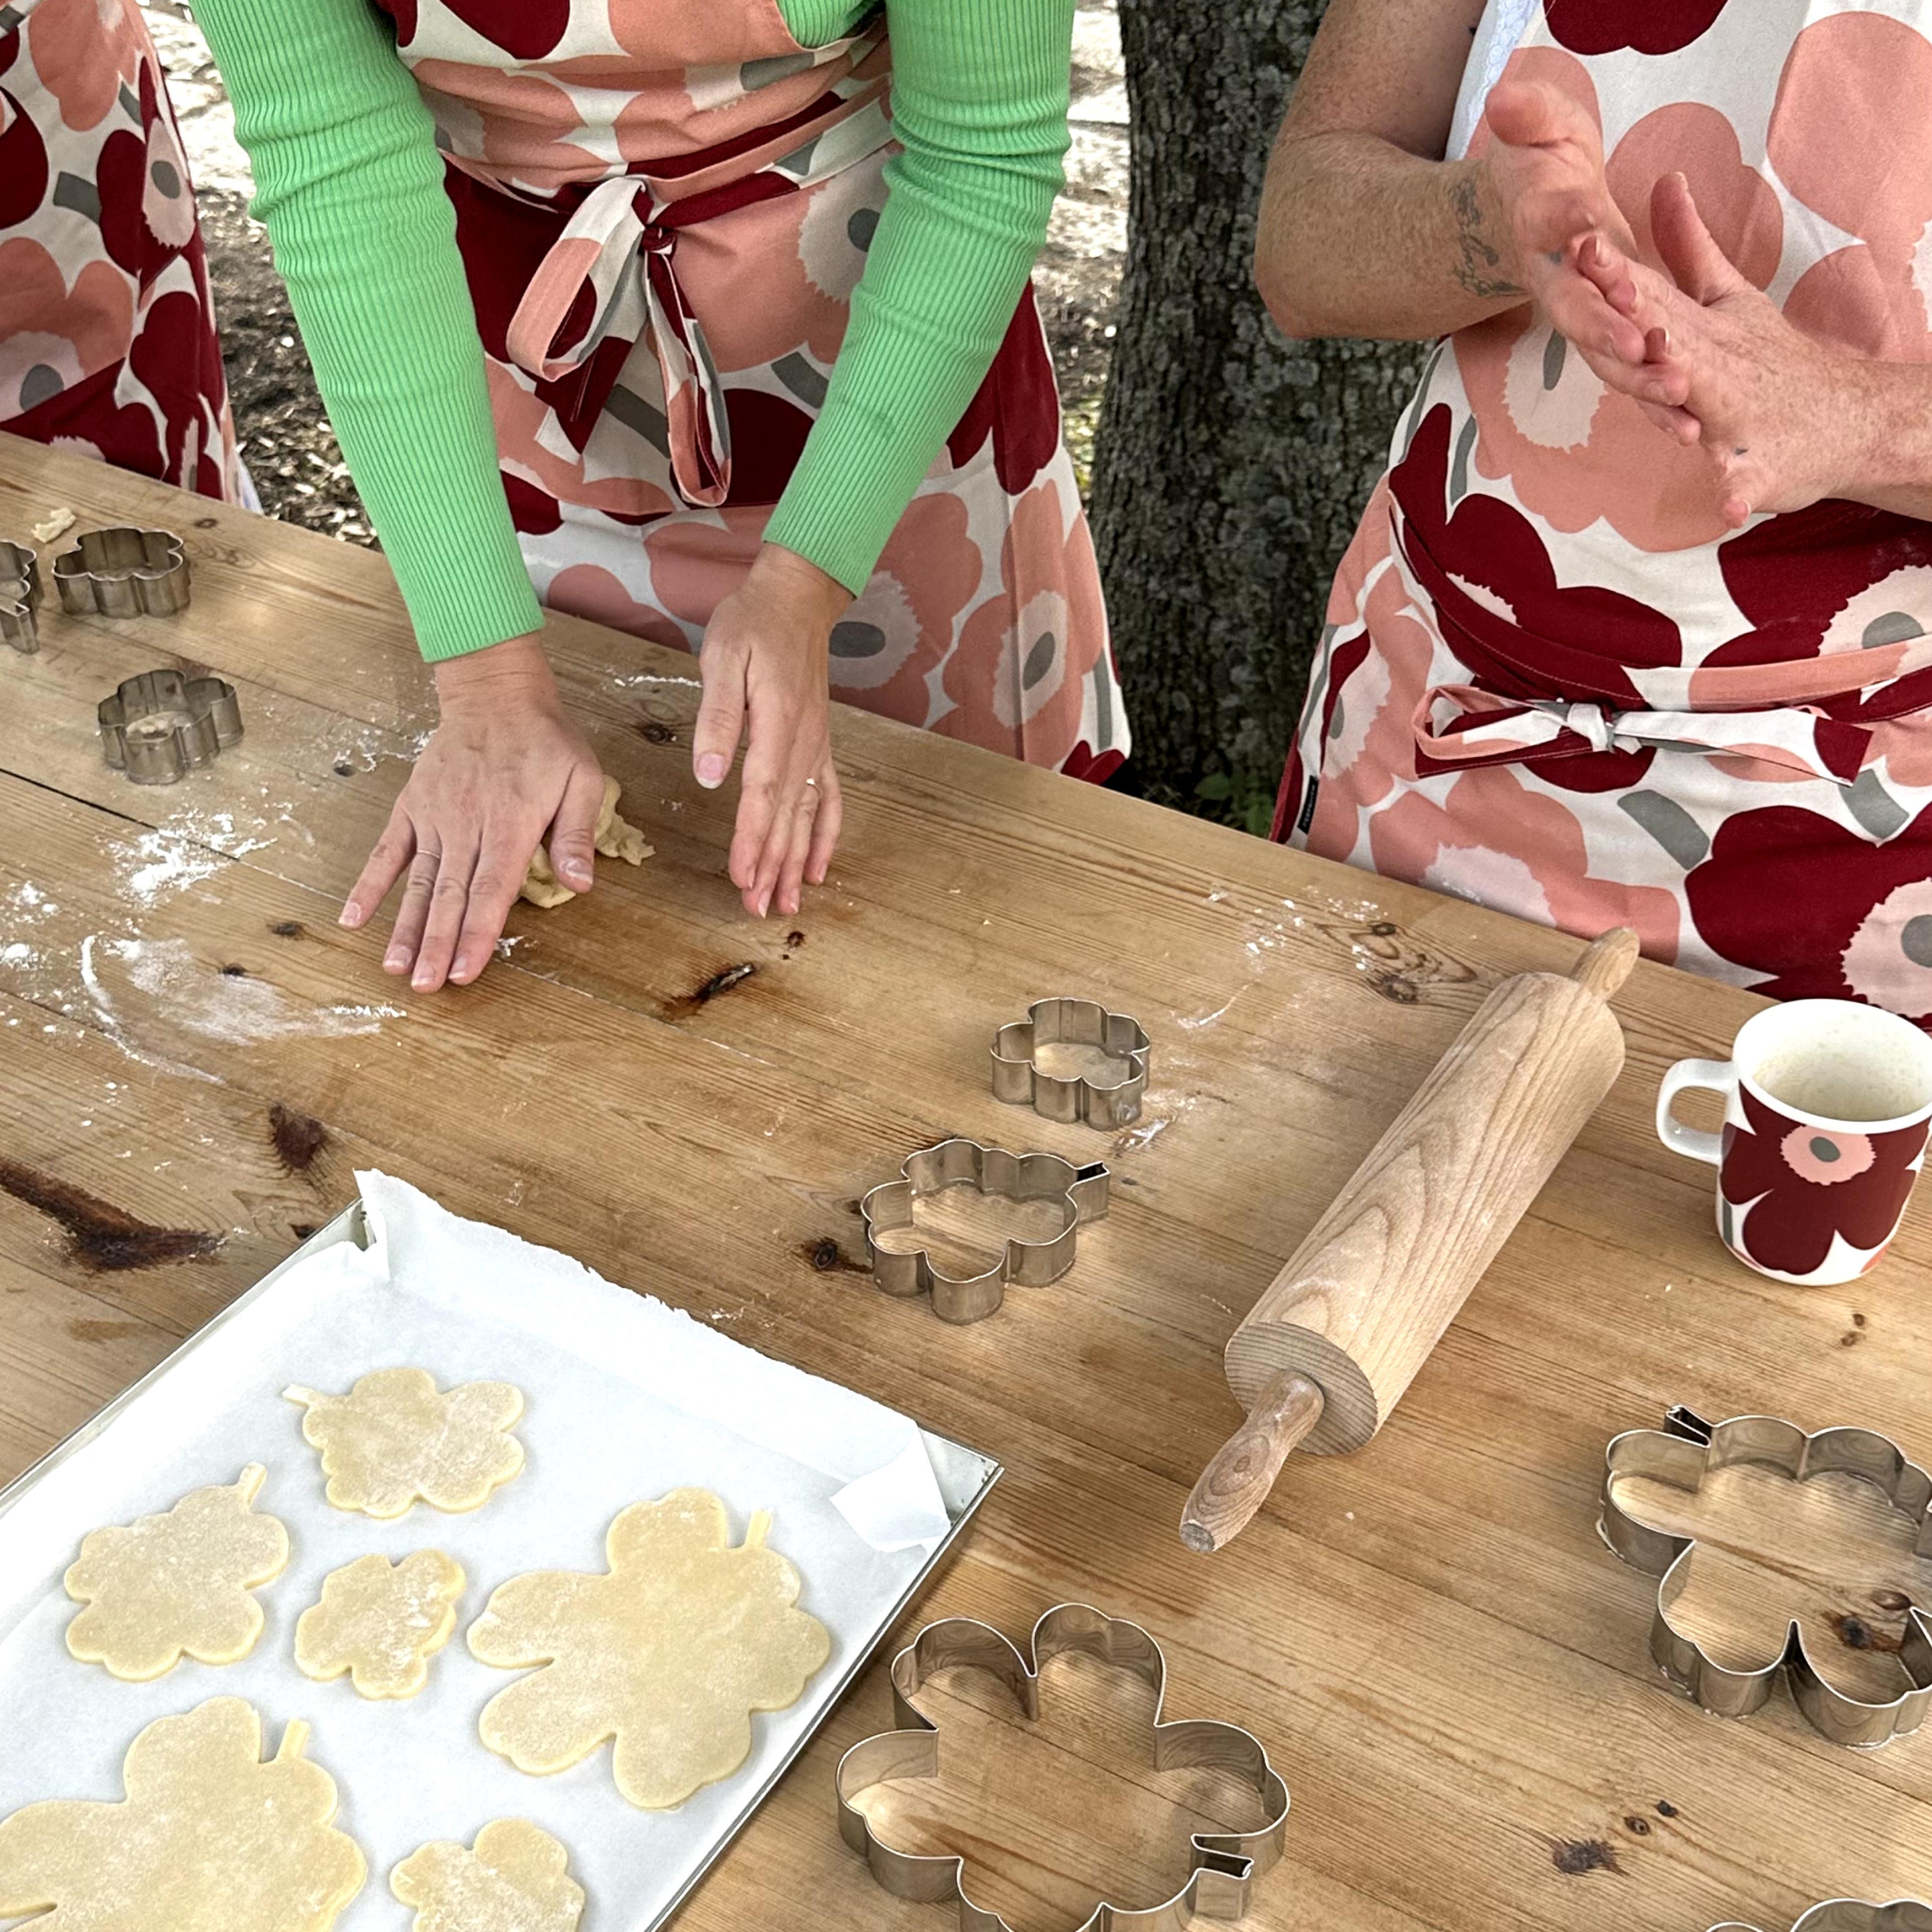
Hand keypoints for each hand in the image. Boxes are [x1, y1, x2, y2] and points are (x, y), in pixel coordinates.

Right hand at [341, 633, 605, 989]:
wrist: (496, 694)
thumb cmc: (545, 740)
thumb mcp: (581, 779)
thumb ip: (575, 833)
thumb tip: (580, 883)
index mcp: (510, 825)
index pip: (492, 891)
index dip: (478, 935)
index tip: (464, 971)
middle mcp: (467, 826)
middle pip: (451, 896)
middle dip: (437, 945)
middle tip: (425, 987)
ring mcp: (434, 817)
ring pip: (419, 882)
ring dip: (405, 927)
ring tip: (395, 968)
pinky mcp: (412, 807)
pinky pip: (386, 851)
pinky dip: (369, 885)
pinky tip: (352, 918)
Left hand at [691, 542, 846, 918]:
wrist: (797, 598)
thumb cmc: (754, 624)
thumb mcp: (724, 659)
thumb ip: (718, 719)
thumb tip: (709, 776)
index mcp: (779, 724)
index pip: (763, 796)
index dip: (753, 841)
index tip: (742, 876)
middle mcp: (804, 742)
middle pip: (788, 817)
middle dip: (773, 866)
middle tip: (757, 908)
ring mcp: (817, 745)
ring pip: (808, 816)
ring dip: (797, 862)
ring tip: (786, 903)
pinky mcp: (819, 743)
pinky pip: (828, 797)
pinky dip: (826, 835)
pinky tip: (818, 866)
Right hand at [1464, 78, 1676, 401]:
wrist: (1525, 220)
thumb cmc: (1539, 172)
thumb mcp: (1538, 130)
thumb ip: (1527, 116)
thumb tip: (1504, 95)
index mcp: (1541, 232)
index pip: (1550, 226)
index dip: (1565, 226)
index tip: (1586, 227)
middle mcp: (1558, 284)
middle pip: (1577, 312)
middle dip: (1603, 331)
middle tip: (1633, 346)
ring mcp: (1582, 318)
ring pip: (1605, 358)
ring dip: (1638, 381)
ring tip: (1676, 397)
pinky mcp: (1608, 339)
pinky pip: (1632, 379)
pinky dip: (1656, 406)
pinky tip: (1690, 431)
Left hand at [1575, 172, 1857, 525]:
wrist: (1842, 418)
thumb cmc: (1768, 362)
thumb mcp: (1725, 298)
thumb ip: (1690, 246)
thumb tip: (1667, 178)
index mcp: (1702, 329)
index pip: (1651, 296)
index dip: (1617, 272)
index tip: (1582, 243)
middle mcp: (1719, 363)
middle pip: (1673, 337)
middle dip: (1644, 320)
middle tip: (1613, 297)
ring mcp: (1739, 414)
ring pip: (1710, 401)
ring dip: (1690, 392)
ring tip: (1676, 381)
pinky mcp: (1758, 464)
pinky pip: (1748, 479)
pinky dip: (1740, 491)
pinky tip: (1731, 508)